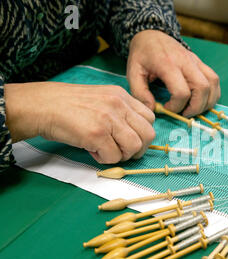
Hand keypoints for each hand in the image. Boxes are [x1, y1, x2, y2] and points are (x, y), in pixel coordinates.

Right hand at [4, 82, 155, 162]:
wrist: (41, 105)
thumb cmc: (69, 106)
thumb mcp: (101, 99)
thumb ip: (120, 112)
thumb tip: (135, 135)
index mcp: (121, 95)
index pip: (149, 118)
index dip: (142, 133)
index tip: (129, 139)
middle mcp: (119, 105)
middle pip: (148, 134)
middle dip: (137, 149)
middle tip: (121, 151)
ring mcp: (109, 119)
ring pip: (134, 147)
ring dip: (122, 155)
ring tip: (105, 151)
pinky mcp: (97, 134)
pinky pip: (114, 156)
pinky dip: (104, 159)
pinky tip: (92, 150)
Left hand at [127, 30, 219, 116]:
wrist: (152, 34)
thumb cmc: (142, 54)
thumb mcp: (133, 72)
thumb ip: (140, 93)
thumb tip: (153, 109)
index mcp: (168, 64)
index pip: (181, 92)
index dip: (176, 107)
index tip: (166, 108)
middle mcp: (186, 62)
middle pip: (202, 88)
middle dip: (195, 107)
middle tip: (183, 113)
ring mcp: (196, 61)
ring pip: (212, 84)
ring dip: (207, 102)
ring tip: (193, 108)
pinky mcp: (201, 63)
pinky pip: (214, 80)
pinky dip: (212, 93)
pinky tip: (201, 100)